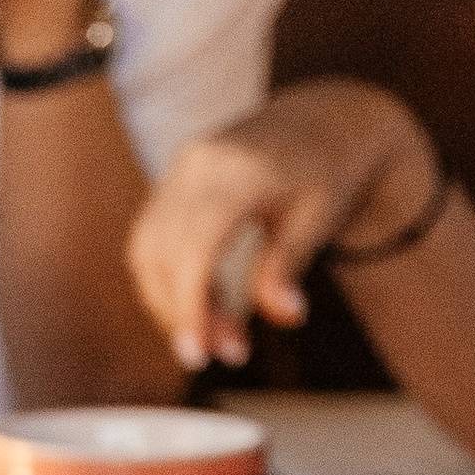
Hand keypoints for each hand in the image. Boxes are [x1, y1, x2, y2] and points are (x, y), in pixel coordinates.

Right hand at [126, 82, 435, 371]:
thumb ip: (290, 264)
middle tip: (226, 351)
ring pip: (147, 249)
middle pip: (163, 254)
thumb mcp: (320, 218)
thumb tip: (285, 314)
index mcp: (239, 171)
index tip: (199, 355)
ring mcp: (180, 168)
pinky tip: (203, 300)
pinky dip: (169, 278)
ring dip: (171, 300)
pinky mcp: (172, 179)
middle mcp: (198, 164)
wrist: (323, 120)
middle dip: (183, 313)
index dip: (188, 307)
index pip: (195, 249)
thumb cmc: (327, 171)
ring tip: (217, 330)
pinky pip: (151, 237)